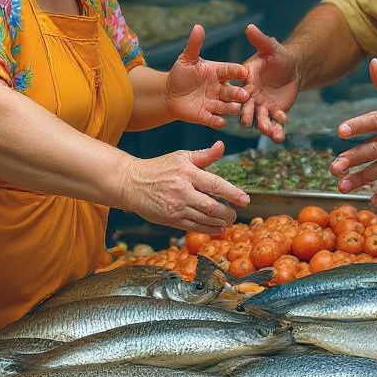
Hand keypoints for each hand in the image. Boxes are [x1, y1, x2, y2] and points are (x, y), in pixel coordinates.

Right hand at [119, 141, 248, 234]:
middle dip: (228, 213)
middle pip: (212, 206)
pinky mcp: (170, 219)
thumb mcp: (181, 157)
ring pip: (204, 219)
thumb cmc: (160, 168)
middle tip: (235, 214)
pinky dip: (208, 229)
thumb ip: (204, 155)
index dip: (232, 193)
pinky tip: (217, 228)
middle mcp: (182, 191)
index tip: (245, 199)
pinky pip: (194, 227)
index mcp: (187, 173)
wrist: (132, 183)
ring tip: (228, 221)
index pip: (215, 184)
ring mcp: (176, 207)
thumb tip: (221, 146)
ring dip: (220, 222)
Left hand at [164, 25, 249, 127]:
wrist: (169, 94)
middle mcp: (220, 89)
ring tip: (236, 108)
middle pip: (232, 91)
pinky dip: (217, 121)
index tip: (244, 71)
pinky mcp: (206, 116)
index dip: (236, 71)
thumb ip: (194, 45)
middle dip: (239, 93)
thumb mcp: (187, 59)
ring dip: (232, 108)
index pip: (230, 71)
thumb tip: (198, 26)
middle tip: (245, 94)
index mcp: (218, 73)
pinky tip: (220, 122)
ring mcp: (214, 103)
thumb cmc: (180, 74)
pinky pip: (213, 119)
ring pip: (226, 106)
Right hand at [238, 23, 299, 141]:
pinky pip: (273, 123)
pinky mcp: (273, 112)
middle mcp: (251, 96)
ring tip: (272, 134)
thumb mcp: (271, 47)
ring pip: (260, 119)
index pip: (241, 90)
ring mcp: (261, 106)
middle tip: (249, 123)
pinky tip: (281, 135)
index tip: (243, 105)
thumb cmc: (279, 56)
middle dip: (248, 116)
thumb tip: (249, 26)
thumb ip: (260, 40)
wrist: (293, 69)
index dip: (241, 98)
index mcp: (246, 81)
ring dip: (265, 127)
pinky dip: (277, 129)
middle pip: (247, 108)